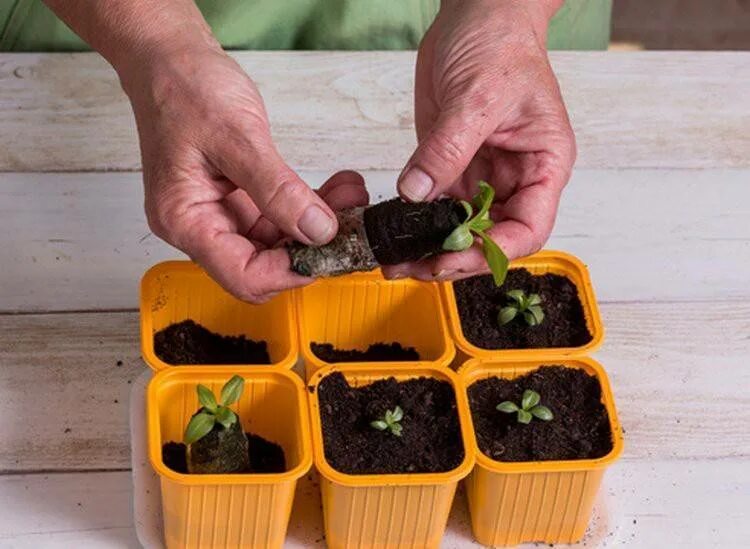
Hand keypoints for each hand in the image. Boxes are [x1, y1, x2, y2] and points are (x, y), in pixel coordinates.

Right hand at [123, 46, 367, 301]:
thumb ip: (278, 190)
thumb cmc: (186, 89)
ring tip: (349, 195)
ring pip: (278, 243)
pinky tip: (334, 189)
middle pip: (263, 266)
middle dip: (311, 247)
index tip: (334, 248)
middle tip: (353, 221)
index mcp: (185, 221)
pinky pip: (278, 219)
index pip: (244, 276)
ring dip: (316, 225)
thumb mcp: (238, 137)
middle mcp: (199, 227)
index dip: (291, 271)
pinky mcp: (236, 202)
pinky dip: (307, 208)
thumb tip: (318, 232)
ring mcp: (219, 215)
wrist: (170, 59)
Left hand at [386, 0, 574, 280]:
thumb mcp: (476, 96)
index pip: (528, 229)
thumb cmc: (500, 43)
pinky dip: (417, 223)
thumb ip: (447, 149)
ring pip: (461, 228)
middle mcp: (516, 177)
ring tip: (396, 260)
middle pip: (492, 238)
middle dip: (456, 258)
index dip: (493, 251)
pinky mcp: (452, 166)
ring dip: (431, 247)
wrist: (478, 14)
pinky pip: (436, 205)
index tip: (453, 257)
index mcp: (543, 165)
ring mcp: (482, 174)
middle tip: (415, 268)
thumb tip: (417, 194)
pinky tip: (393, 231)